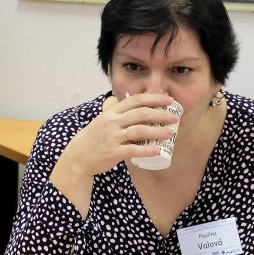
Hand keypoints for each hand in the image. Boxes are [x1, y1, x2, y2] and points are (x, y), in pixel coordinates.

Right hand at [52, 92, 177, 188]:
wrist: (78, 155)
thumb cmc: (94, 137)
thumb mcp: (103, 120)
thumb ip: (117, 112)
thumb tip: (133, 104)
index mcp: (112, 112)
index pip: (135, 100)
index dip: (154, 98)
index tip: (169, 100)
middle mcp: (112, 122)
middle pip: (140, 114)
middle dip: (160, 114)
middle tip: (175, 117)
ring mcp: (112, 137)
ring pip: (139, 130)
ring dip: (157, 131)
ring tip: (171, 133)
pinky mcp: (113, 152)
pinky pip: (133, 150)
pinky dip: (146, 150)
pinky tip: (157, 150)